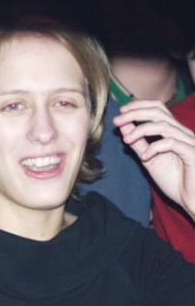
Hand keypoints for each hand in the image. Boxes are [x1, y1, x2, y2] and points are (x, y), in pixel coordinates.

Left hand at [113, 100, 194, 219]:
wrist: (192, 199)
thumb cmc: (174, 179)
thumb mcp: (149, 159)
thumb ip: (138, 143)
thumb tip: (124, 126)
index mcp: (174, 132)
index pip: (158, 109)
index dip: (139, 106)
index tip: (121, 110)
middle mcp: (183, 133)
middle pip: (159, 112)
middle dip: (135, 113)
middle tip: (117, 120)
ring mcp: (189, 142)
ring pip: (164, 126)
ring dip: (141, 130)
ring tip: (126, 139)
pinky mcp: (192, 154)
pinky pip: (172, 143)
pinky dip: (154, 148)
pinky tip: (144, 157)